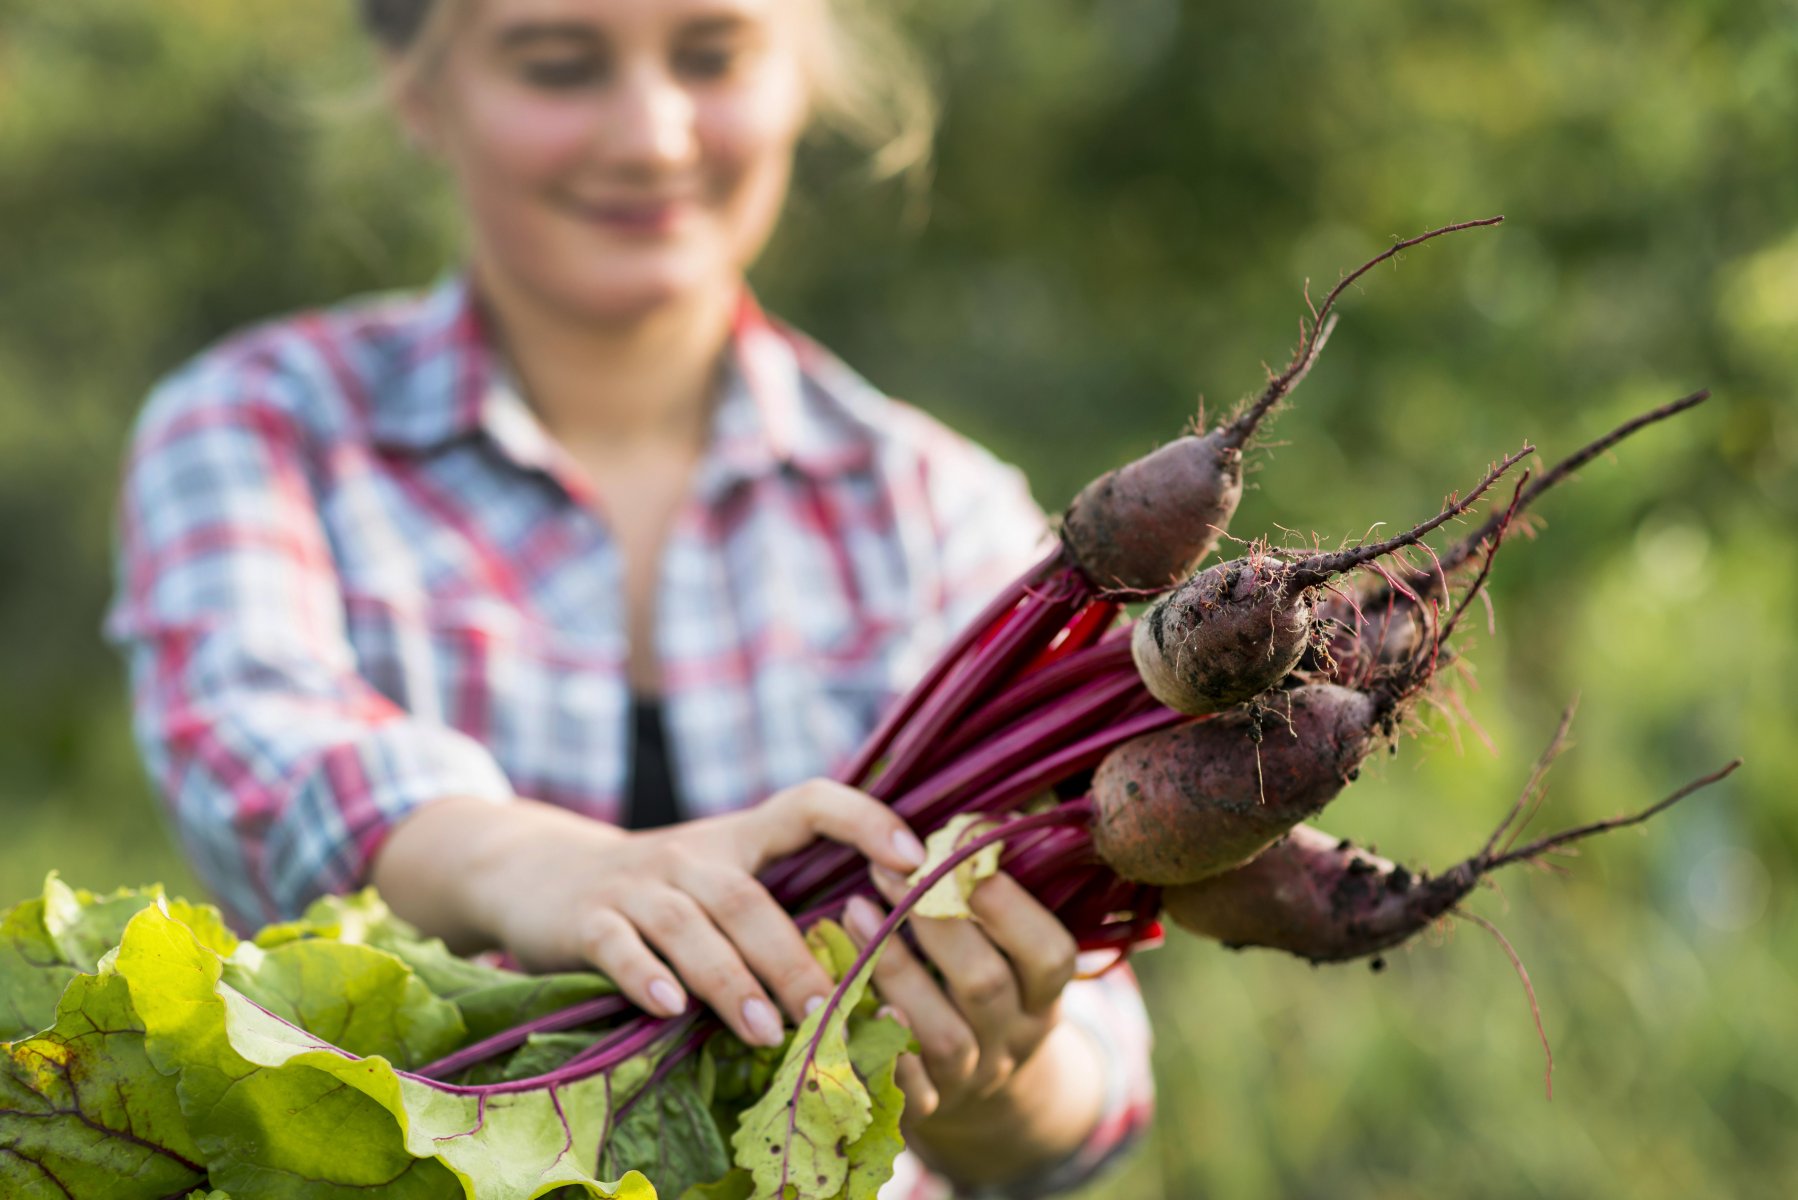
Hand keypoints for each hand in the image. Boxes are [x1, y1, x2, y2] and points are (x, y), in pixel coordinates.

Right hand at [375, 783, 926, 1046]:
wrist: (540, 873)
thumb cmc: (660, 894)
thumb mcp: (719, 880)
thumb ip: (781, 908)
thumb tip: (880, 971)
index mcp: (739, 838)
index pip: (809, 802)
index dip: (864, 818)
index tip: (914, 860)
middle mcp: (692, 854)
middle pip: (750, 898)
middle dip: (793, 957)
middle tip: (831, 1009)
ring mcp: (637, 884)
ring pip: (691, 926)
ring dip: (732, 980)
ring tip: (768, 1031)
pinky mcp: (586, 919)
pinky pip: (619, 945)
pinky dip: (644, 974)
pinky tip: (668, 1008)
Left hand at [843, 866, 1080, 1125]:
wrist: (984, 1093)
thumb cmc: (985, 986)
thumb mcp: (1010, 949)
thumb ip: (992, 895)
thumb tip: (974, 818)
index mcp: (1043, 995)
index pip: (1050, 954)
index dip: (1009, 906)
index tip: (958, 853)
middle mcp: (1014, 1039)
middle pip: (986, 986)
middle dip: (936, 923)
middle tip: (887, 871)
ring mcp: (971, 1079)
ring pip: (942, 1036)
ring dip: (895, 971)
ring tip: (852, 911)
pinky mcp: (925, 1109)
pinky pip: (898, 1085)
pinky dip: (871, 1043)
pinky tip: (837, 994)